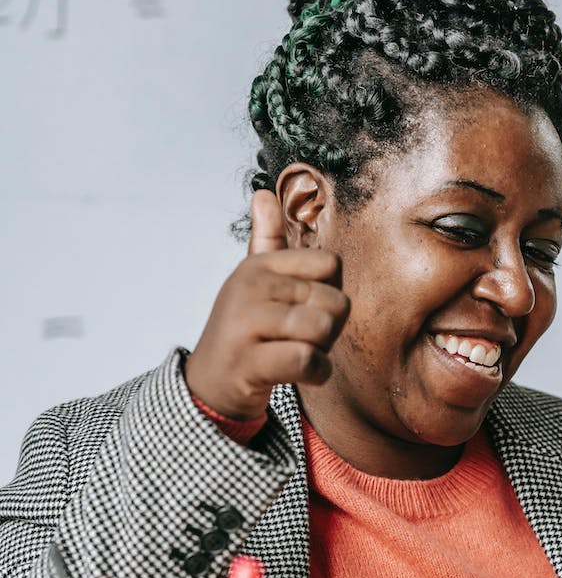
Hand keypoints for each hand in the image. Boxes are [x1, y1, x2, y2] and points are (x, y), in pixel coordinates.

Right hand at [184, 189, 349, 419]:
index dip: (331, 293)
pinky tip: (303, 375)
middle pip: (334, 301)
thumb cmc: (246, 331)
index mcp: (259, 264)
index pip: (331, 264)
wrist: (211, 384)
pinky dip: (317, 372)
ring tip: (296, 354)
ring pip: (322, 328)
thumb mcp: (256, 282)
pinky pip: (307, 359)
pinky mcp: (248, 361)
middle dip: (329, 330)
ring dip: (322, 352)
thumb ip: (267, 240)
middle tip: (299, 339)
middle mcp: (250, 286)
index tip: (305, 309)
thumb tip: (263, 193)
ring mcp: (245, 322)